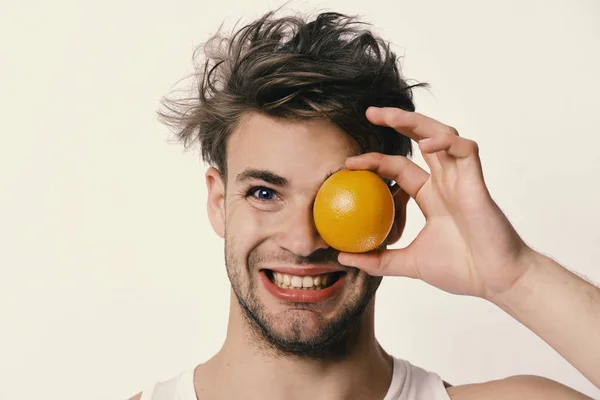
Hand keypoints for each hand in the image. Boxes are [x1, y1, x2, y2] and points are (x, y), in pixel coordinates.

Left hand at [338, 106, 535, 300]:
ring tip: (389, 115)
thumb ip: (378, 260)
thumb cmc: (462, 270)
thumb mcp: (409, 263)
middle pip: (419, 139)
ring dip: (417, 122)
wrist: (497, 281)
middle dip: (396, 122)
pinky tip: (427, 143)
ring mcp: (462, 178)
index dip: (374, 161)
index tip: (348, 163)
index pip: (398, 167)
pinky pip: (465, 149)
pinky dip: (447, 141)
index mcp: (431, 196)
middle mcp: (445, 182)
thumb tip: (342, 258)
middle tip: (369, 112)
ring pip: (442, 134)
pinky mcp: (477, 181)